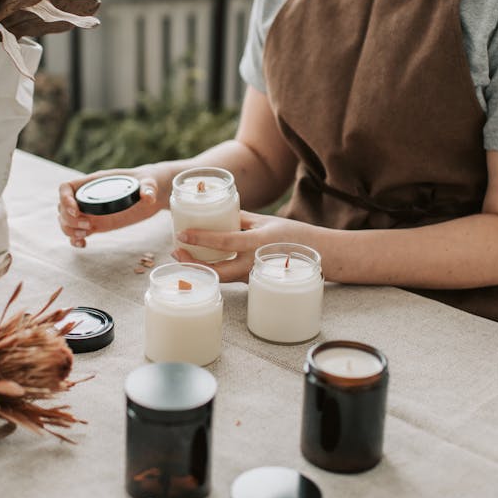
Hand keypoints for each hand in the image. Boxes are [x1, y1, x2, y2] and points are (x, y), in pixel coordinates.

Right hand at [58, 165, 164, 247]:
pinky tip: (83, 244)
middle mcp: (88, 197)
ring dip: (69, 230)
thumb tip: (148, 197)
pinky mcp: (96, 223)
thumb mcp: (149, 183)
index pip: (66, 187)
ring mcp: (90, 211)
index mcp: (94, 183)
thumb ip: (148, 189)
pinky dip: (75, 240)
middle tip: (89, 226)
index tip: (75, 211)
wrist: (151, 192)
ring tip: (85, 235)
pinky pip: (77, 232)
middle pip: (62, 207)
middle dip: (69, 220)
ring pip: (66, 221)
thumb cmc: (147, 182)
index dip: (65, 199)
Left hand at [172, 211, 309, 281]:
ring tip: (184, 255)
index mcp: (259, 242)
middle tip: (176, 251)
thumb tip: (217, 215)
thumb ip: (241, 219)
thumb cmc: (293, 235)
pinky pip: (230, 278)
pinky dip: (214, 271)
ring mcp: (254, 276)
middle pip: (218, 271)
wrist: (321, 256)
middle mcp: (255, 262)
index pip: (225, 242)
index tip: (182, 234)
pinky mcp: (253, 282)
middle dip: (193, 264)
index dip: (201, 239)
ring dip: (201, 268)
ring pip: (222, 277)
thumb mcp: (266, 221)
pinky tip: (202, 263)